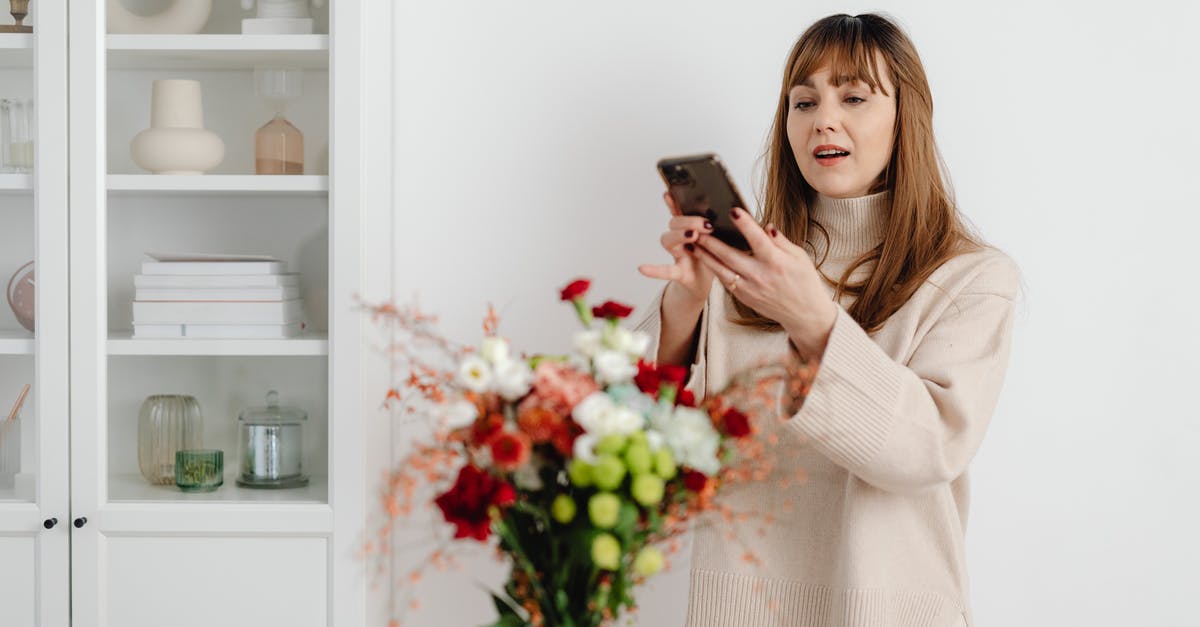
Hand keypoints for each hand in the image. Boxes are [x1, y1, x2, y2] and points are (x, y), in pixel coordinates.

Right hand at [637, 191, 715, 304]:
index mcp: (693, 228)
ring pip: (668, 240)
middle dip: (688, 220)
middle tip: (706, 224)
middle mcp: (682, 239)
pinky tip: (641, 268)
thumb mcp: (722, 238)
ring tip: (693, 236)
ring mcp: (678, 254)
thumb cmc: (716, 258)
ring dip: (678, 235)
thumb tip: (735, 211)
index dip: (674, 200)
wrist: (711, 282)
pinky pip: (664, 270)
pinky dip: (653, 269)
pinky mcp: (679, 272)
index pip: (681, 209)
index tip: (670, 191)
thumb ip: (721, 225)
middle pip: (675, 222)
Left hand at [690, 207, 836, 357]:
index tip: (733, 210)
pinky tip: (704, 258)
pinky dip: (714, 268)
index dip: (745, 224)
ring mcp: (749, 288)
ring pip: (721, 270)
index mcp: (777, 262)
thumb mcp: (800, 257)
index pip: (757, 239)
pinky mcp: (743, 297)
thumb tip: (766, 226)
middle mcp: (760, 276)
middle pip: (730, 255)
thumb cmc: (804, 281)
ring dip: (705, 256)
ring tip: (692, 243)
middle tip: (697, 227)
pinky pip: (725, 280)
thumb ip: (781, 241)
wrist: (804, 313)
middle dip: (711, 241)